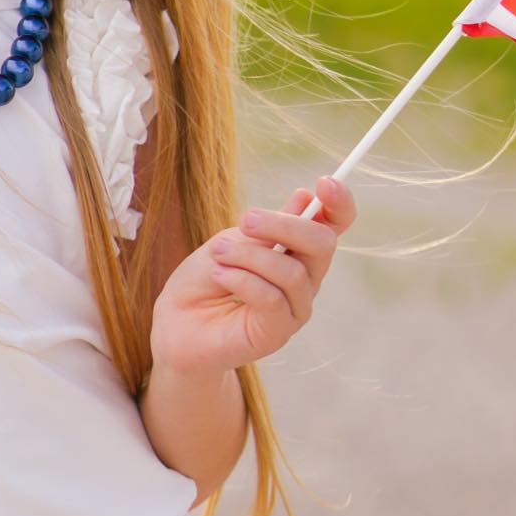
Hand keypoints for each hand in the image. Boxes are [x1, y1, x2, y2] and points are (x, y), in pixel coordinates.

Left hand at [149, 176, 356, 376]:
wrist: (176, 323)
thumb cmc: (203, 280)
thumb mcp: (231, 241)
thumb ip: (266, 228)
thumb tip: (304, 197)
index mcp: (297, 250)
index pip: (334, 225)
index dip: (339, 203)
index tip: (323, 182)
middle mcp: (305, 279)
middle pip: (322, 244)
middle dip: (285, 226)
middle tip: (245, 220)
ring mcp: (294, 307)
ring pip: (293, 272)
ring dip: (250, 256)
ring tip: (217, 254)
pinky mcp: (277, 332)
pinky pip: (273, 299)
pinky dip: (242, 280)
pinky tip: (220, 275)